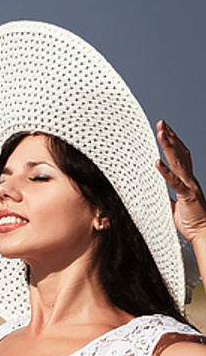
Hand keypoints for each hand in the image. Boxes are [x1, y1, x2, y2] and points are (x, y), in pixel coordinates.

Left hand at [156, 120, 205, 248]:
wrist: (203, 232)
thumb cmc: (190, 221)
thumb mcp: (173, 205)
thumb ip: (164, 196)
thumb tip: (153, 191)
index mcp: (186, 180)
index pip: (179, 156)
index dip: (173, 143)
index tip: (165, 130)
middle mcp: (189, 179)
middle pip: (179, 153)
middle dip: (170, 137)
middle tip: (161, 123)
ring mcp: (189, 186)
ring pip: (178, 162)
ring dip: (168, 146)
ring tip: (160, 133)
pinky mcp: (186, 196)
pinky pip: (175, 183)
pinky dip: (165, 172)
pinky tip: (157, 163)